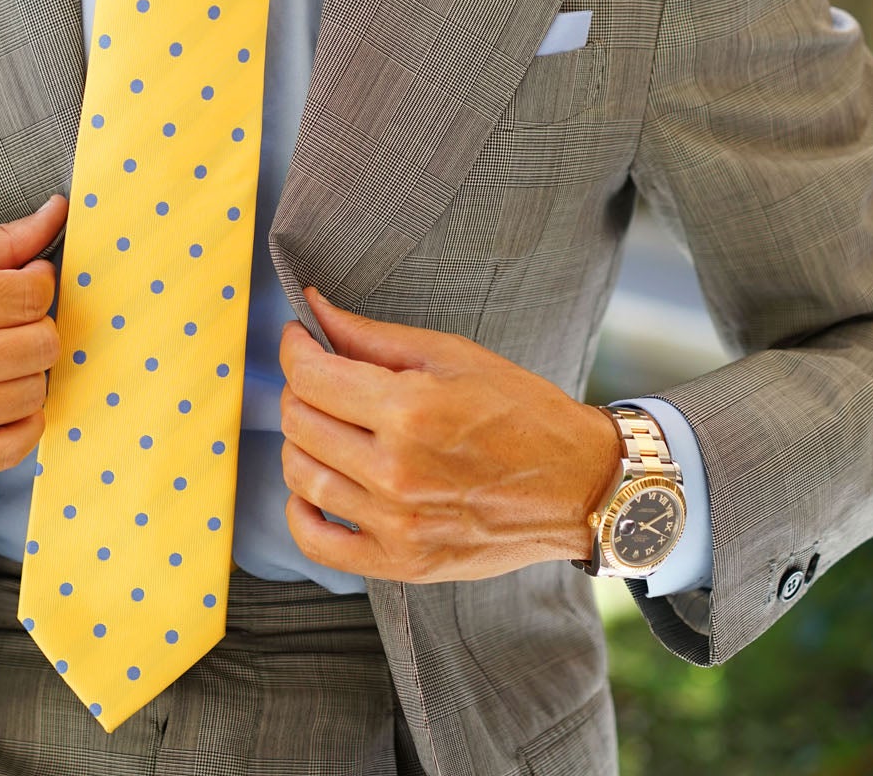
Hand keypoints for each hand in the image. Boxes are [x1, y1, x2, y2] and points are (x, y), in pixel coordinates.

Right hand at [0, 194, 68, 492]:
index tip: (22, 285)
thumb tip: (56, 215)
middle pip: (40, 345)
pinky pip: (12, 449)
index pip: (31, 294)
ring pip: (32, 395)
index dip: (38, 284)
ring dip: (26, 374)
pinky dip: (22, 423)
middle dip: (35, 328)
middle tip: (8, 325)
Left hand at [277, 286, 622, 582]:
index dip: (294, 348)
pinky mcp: (402, 562)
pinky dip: (301, 511)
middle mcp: (397, 471)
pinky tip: (318, 486)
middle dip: (300, 389)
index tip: (299, 338)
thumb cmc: (524, 415)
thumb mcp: (453, 356)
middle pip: (299, 422)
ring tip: (329, 426)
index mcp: (410, 410)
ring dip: (302, 442)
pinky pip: (317, 542)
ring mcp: (396, 523)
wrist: (579, 486)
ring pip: (300, 475)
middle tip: (322, 378)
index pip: (310, 376)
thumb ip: (372, 336)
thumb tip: (314, 310)